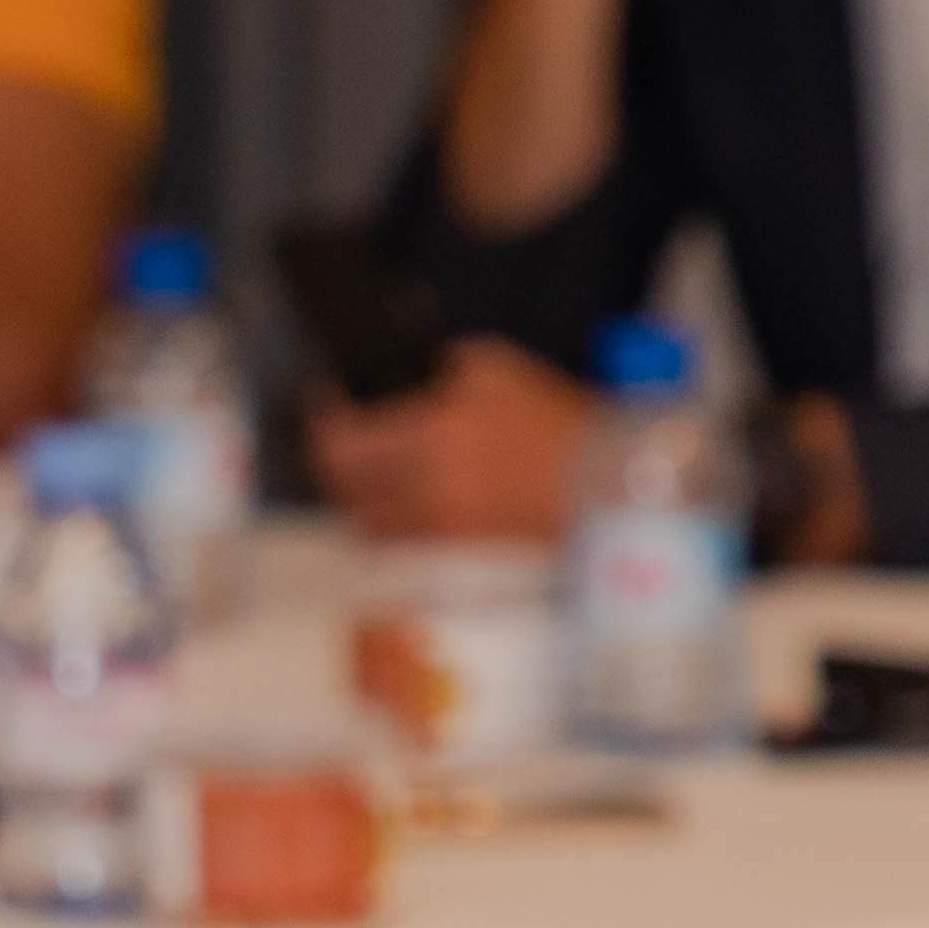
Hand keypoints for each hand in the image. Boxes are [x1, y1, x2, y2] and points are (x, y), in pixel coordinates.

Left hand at [308, 334, 599, 546]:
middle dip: (336, 457)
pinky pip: (398, 546)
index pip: (342, 443)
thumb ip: (430, 371)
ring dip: (362, 495)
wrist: (604, 483)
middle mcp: (430, 490)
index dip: (324, 421)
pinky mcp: (455, 557)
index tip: (329, 400)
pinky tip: (405, 500)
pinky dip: (392, 524)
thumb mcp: (490, 370)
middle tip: (346, 434)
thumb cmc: (554, 422)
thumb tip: (382, 376)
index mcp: (436, 436)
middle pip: (343, 488)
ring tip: (376, 468)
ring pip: (366, 523)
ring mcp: (441, 530)